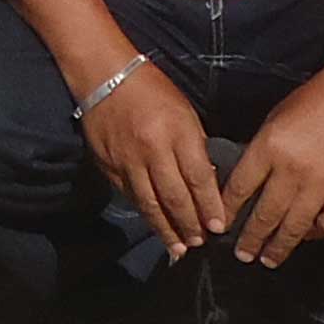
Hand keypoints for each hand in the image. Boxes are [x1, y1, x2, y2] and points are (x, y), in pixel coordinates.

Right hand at [77, 58, 225, 260]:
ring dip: (167, 229)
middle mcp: (152, 150)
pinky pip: (131, 196)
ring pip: (150, 204)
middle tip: (201, 243)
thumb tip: (206, 183)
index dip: (210, 206)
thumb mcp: (185, 112)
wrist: (104, 75)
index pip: (198, 178)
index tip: (219, 227)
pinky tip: (155, 225)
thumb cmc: (152, 90)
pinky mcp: (109, 166)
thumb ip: (195, 147)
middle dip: (190, 225)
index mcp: (176, 132)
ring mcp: (128, 161)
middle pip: (175, 197)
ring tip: (179, 248)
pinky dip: (145, 213)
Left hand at [226, 63, 323, 267]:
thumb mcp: (273, 120)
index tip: (220, 227)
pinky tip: (306, 236)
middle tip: (242, 255)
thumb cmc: (312, 102)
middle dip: (250, 239)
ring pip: (294, 227)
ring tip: (268, 259)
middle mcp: (292, 170)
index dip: (227, 212)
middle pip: (264, 215)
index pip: (239, 188)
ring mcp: (322, 185)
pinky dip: (316, 234)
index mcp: (269, 147)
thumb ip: (260, 153)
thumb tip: (247, 186)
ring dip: (279, 247)